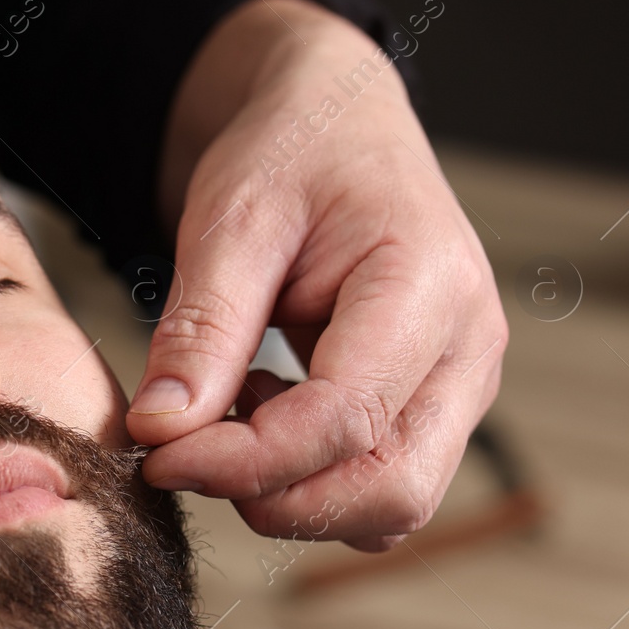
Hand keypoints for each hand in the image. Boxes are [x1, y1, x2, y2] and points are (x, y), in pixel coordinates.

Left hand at [128, 0, 506, 550]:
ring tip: (233, 405)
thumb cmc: (292, 152)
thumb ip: (201, 328)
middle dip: (276, 496)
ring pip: (390, 505)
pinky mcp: (436, 407)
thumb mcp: (230, 220)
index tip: (158, 457)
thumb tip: (159, 429)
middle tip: (187, 451)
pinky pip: (380, 486)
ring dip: (293, 491)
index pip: (345, 422)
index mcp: (431, 285)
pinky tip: (264, 411)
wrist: (338, 122)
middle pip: (391, 491)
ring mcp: (463, 385)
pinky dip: (311, 479)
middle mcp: (470, 348)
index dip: (244, 462)